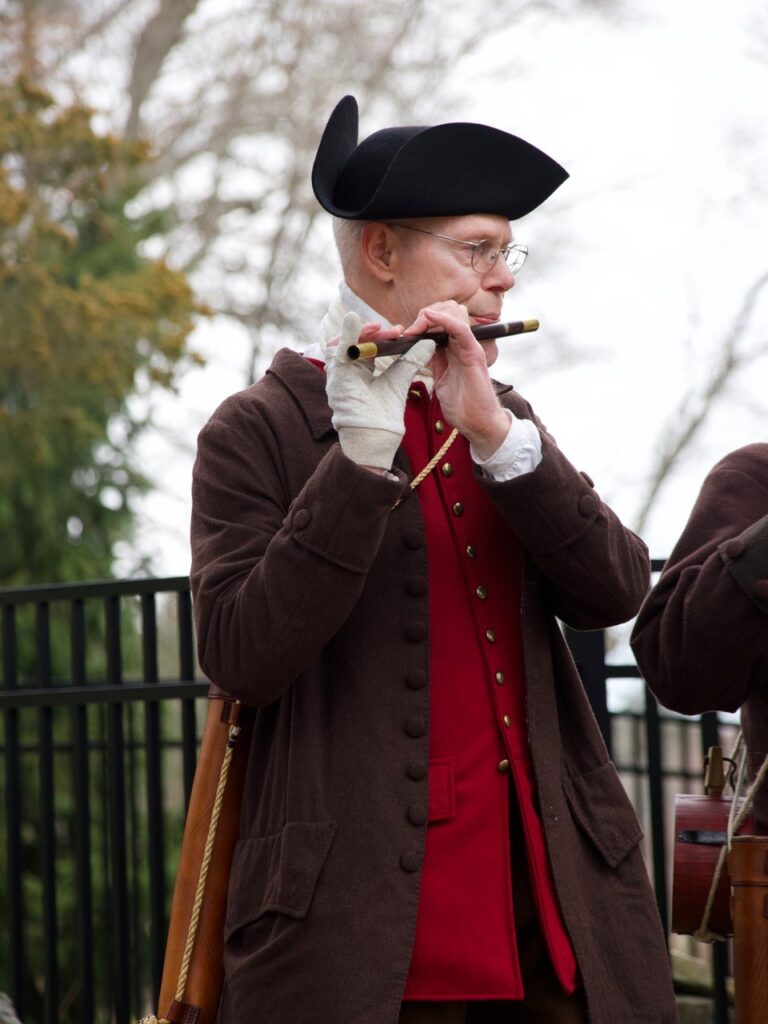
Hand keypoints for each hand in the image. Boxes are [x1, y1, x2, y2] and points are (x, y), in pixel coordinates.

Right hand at [326, 312, 435, 469]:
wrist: (377, 435)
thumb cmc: (385, 414)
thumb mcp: (400, 379)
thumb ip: (411, 360)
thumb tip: (429, 342)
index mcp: (360, 372)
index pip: (368, 346)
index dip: (381, 336)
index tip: (399, 331)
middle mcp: (347, 371)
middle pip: (356, 342)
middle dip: (374, 332)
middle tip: (394, 330)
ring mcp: (339, 374)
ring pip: (345, 342)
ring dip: (361, 332)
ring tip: (379, 327)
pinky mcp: (334, 376)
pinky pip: (337, 350)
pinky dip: (345, 335)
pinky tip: (354, 321)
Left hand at [404, 302, 509, 458]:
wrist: (478, 424)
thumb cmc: (461, 407)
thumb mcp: (440, 380)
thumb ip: (432, 363)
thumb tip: (417, 351)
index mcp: (453, 350)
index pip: (437, 324)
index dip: (420, 323)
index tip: (403, 334)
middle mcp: (462, 345)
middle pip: (444, 314)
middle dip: (423, 318)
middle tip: (408, 331)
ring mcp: (469, 347)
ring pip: (453, 315)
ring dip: (431, 317)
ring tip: (415, 328)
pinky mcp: (474, 353)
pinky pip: (461, 329)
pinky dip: (445, 320)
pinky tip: (430, 318)